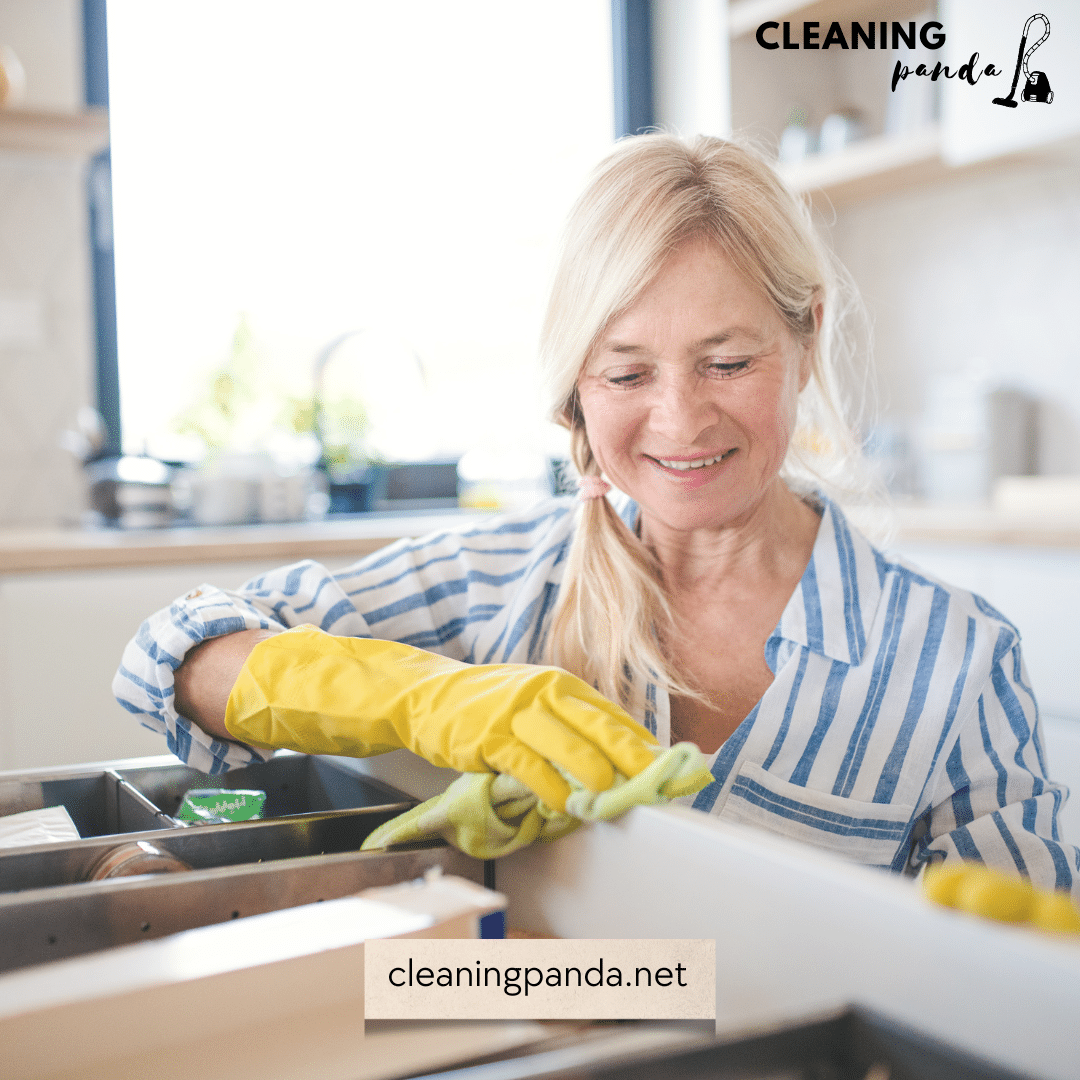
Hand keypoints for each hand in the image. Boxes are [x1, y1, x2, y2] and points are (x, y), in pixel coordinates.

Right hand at [225, 625, 659, 810]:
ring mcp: (519, 714)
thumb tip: (620, 757)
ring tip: (613, 801)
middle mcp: (547, 693)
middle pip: (603, 731)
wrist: (426, 696)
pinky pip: (530, 768)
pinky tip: (562, 805)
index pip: (615, 718)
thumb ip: (572, 725)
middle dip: (635, 764)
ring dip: (596, 779)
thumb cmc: (487, 706)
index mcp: (563, 686)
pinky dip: (550, 790)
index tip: (672, 772)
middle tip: (659, 789)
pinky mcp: (491, 737)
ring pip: (572, 749)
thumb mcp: (534, 703)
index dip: (645, 748)